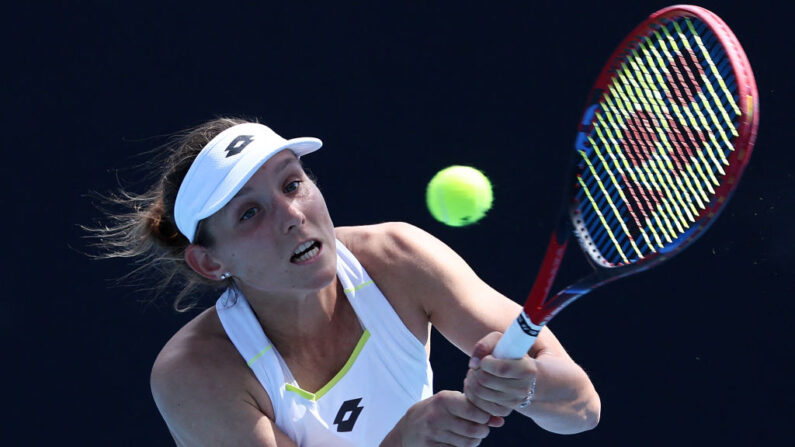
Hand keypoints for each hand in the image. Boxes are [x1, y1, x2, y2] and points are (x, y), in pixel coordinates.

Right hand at [381, 390, 502, 446]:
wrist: (408, 430)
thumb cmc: (436, 412)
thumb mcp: (450, 403)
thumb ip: (474, 408)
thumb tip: (500, 421)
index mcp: (443, 399)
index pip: (474, 410)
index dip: (485, 417)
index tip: (485, 418)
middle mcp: (437, 416)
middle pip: (474, 430)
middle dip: (482, 432)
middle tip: (481, 429)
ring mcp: (433, 434)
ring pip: (468, 443)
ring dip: (474, 441)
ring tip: (469, 435)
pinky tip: (457, 442)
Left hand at [464, 332, 537, 416]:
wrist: (519, 374)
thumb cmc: (508, 353)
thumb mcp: (499, 341)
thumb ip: (484, 345)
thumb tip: (473, 363)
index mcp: (527, 370)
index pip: (501, 369)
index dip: (486, 362)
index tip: (485, 359)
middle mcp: (523, 389)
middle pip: (486, 381)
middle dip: (476, 370)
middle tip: (477, 366)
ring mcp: (514, 402)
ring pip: (479, 392)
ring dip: (471, 380)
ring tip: (475, 373)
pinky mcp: (503, 411)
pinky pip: (479, 405)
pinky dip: (471, 394)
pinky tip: (474, 384)